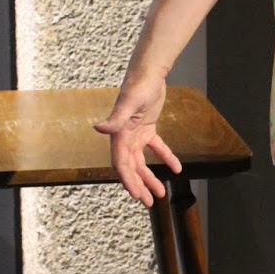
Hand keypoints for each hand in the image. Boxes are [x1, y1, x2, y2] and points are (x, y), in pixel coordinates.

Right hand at [94, 72, 181, 206]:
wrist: (149, 72)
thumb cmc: (139, 85)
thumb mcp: (129, 102)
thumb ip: (115, 118)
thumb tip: (98, 129)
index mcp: (119, 135)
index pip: (121, 164)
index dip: (128, 181)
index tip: (136, 195)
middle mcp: (124, 137)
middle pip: (131, 167)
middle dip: (139, 185)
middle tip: (149, 202)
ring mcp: (135, 133)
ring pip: (141, 161)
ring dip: (149, 177)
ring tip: (160, 193)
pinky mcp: (146, 128)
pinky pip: (155, 147)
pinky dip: (165, 157)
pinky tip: (176, 169)